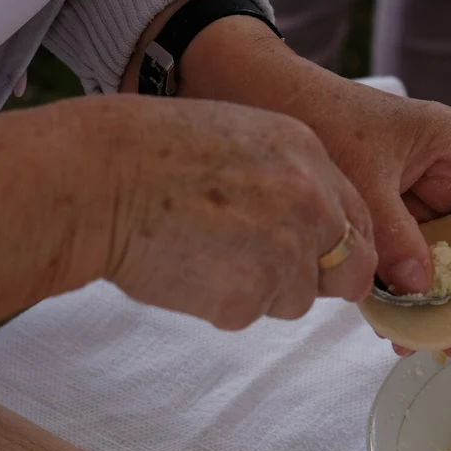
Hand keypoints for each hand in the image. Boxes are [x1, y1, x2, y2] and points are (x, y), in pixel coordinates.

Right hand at [93, 95, 376, 328]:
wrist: (92, 180)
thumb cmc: (147, 154)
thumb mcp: (239, 136)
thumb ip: (288, 178)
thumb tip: (316, 227)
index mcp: (308, 154)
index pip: (358, 218)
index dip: (343, 246)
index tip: (330, 261)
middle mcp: (309, 202)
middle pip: (350, 268)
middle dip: (320, 279)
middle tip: (270, 273)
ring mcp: (284, 252)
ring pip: (298, 298)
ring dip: (263, 290)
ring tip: (206, 254)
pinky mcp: (249, 295)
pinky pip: (251, 314)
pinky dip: (221, 304)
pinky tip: (186, 269)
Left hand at [176, 16, 450, 356]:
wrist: (261, 96)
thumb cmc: (320, 117)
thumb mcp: (363, 178)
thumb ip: (395, 235)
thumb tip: (421, 292)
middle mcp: (442, 176)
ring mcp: (414, 199)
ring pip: (439, 261)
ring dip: (432, 305)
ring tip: (420, 347)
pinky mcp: (385, 218)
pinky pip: (404, 262)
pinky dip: (399, 295)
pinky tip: (390, 330)